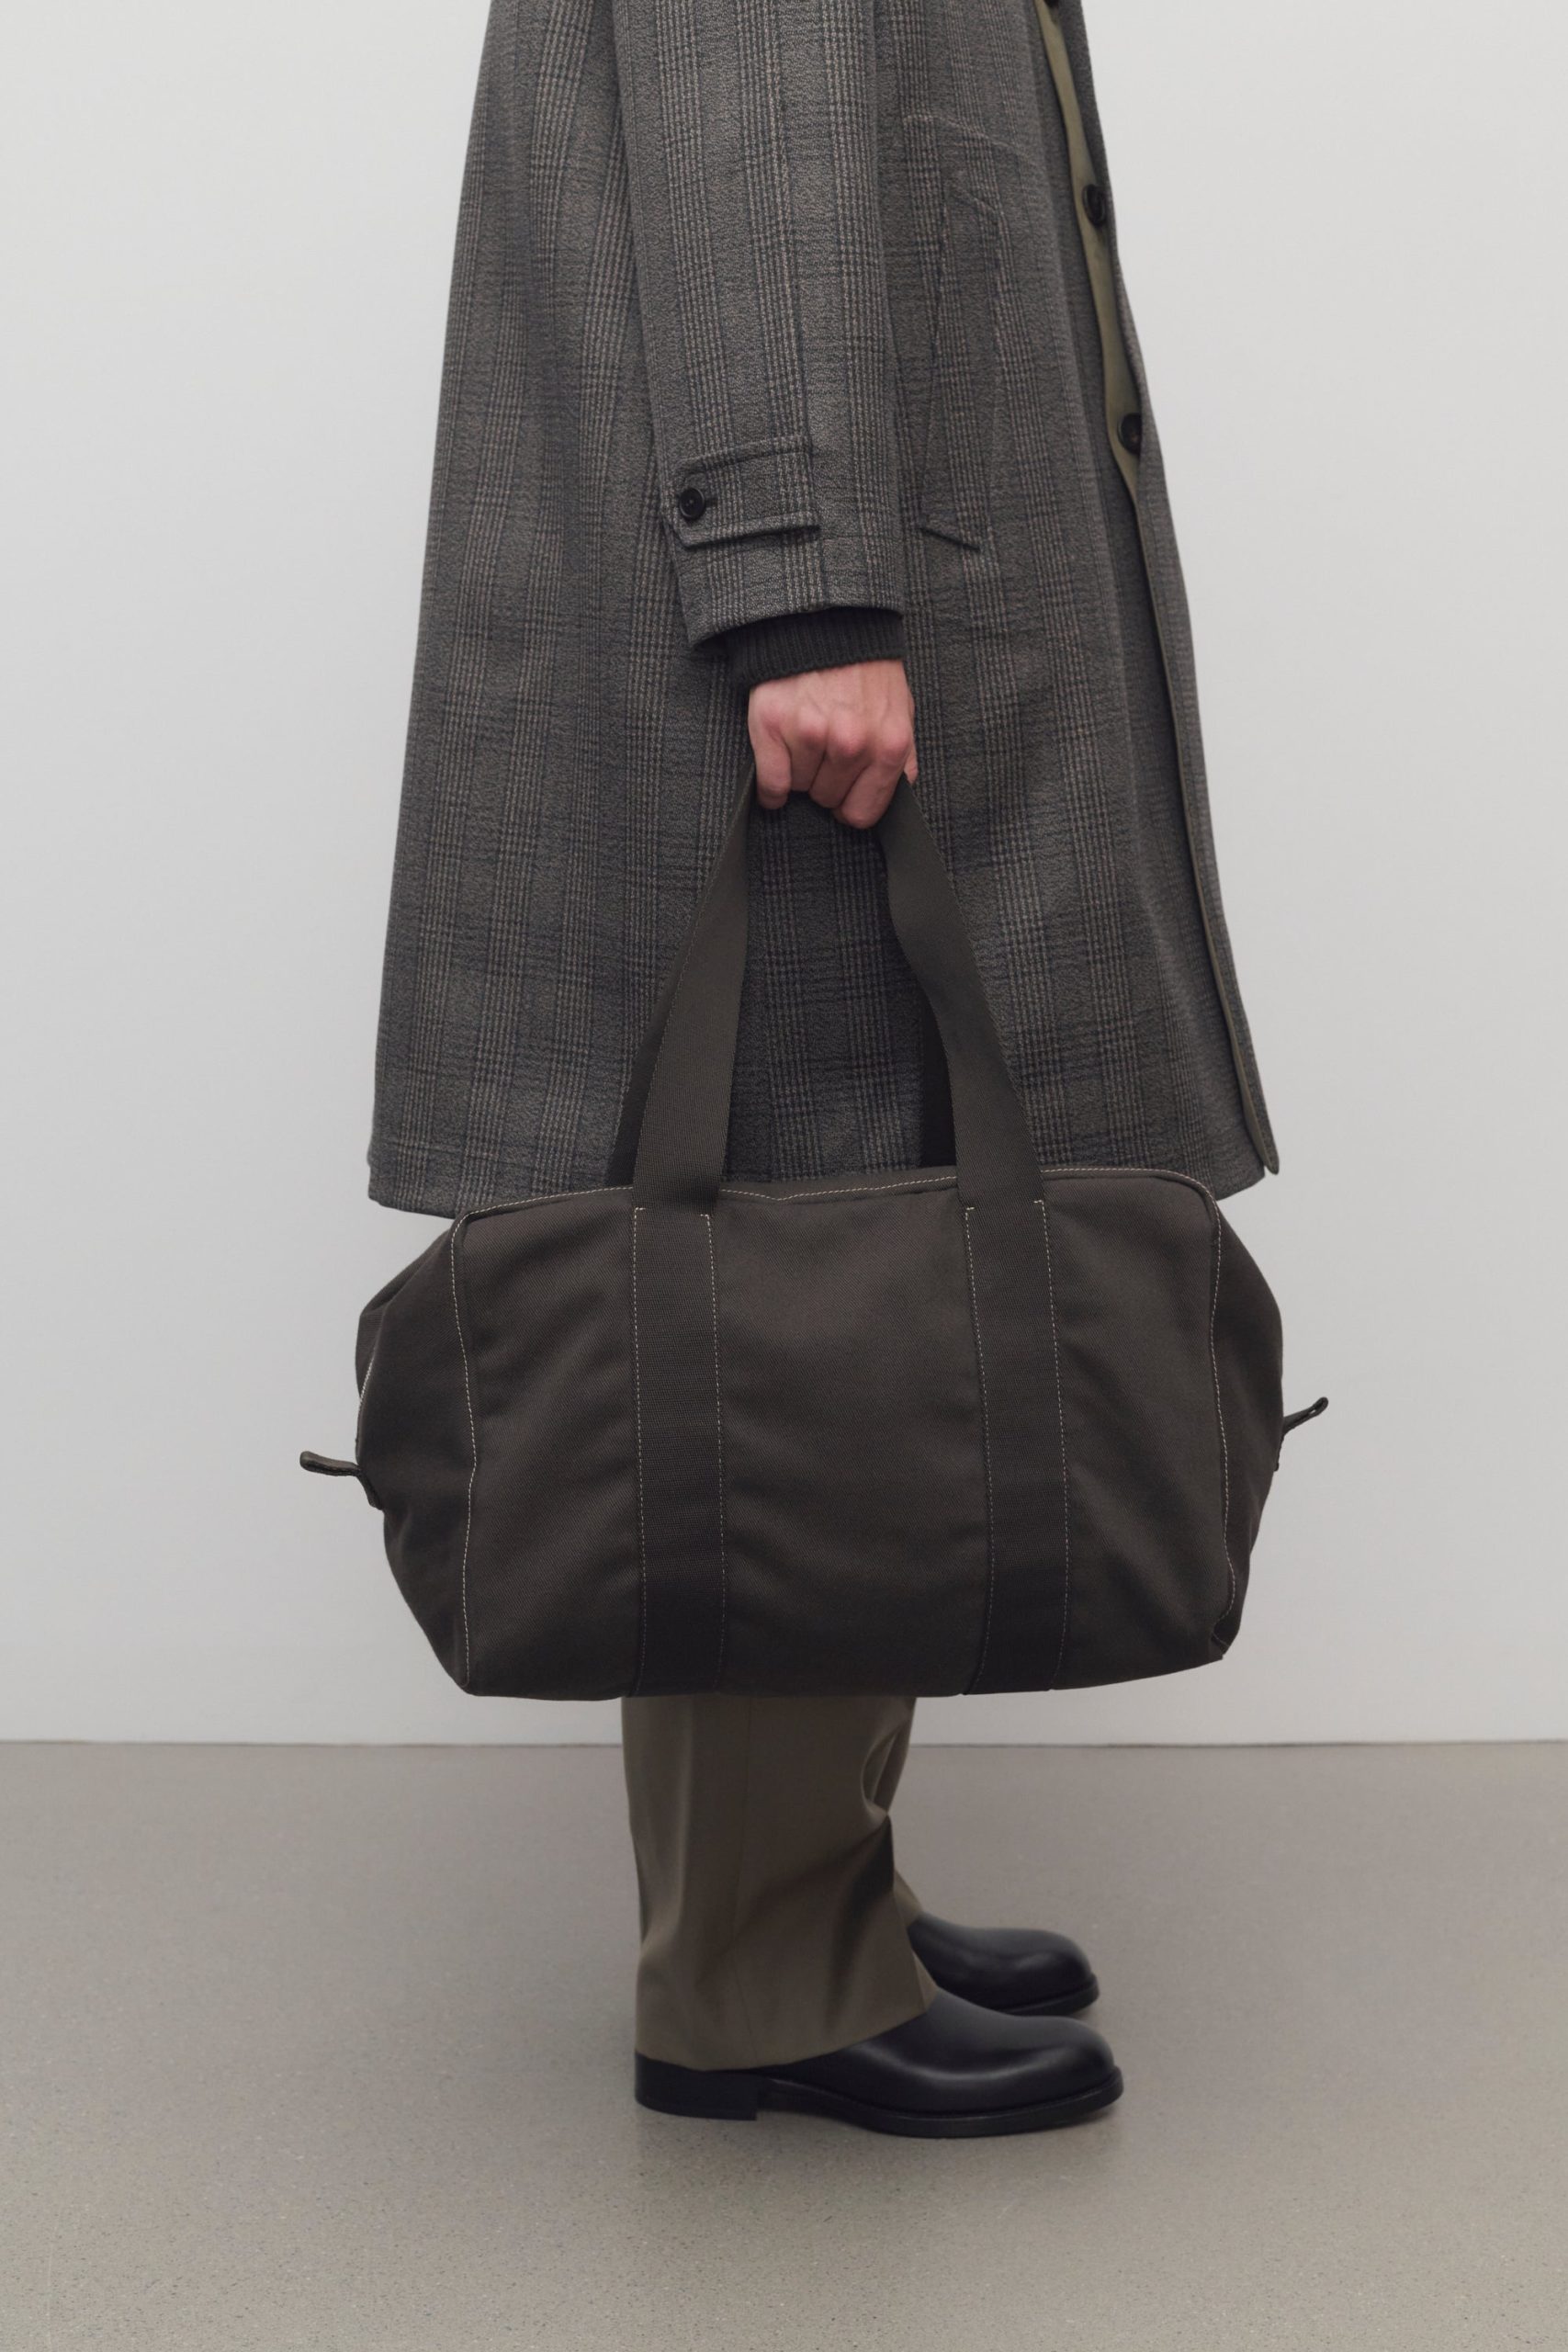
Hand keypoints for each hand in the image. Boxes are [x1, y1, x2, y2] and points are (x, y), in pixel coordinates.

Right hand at [749, 659, 917, 829]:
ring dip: (799, 771)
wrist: (825, 620)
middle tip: (824, 748)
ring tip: (805, 737)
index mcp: (888, 744)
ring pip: (799, 788)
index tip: (844, 791)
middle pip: (827, 799)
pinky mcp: (774, 725)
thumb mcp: (900, 708)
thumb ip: (902, 755)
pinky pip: (771, 783)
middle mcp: (851, 743)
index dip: (851, 803)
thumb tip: (896, 790)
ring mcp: (811, 734)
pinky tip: (778, 762)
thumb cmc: (863, 667)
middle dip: (825, 780)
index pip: (863, 812)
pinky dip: (770, 785)